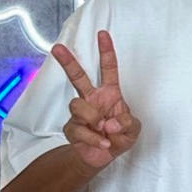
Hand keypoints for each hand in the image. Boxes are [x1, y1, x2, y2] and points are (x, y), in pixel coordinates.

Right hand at [52, 30, 140, 168]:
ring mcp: (80, 113)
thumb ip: (127, 123)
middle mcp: (92, 99)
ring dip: (94, 119)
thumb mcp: (133, 130)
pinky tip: (103, 142)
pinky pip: (80, 129)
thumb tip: (109, 122)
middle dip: (68, 61)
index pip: (109, 69)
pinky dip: (94, 138)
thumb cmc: (119, 137)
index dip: (106, 52)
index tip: (103, 34)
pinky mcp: (71, 128)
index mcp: (109, 94)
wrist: (102, 157)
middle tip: (57, 47)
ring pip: (78, 105)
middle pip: (77, 77)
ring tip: (105, 130)